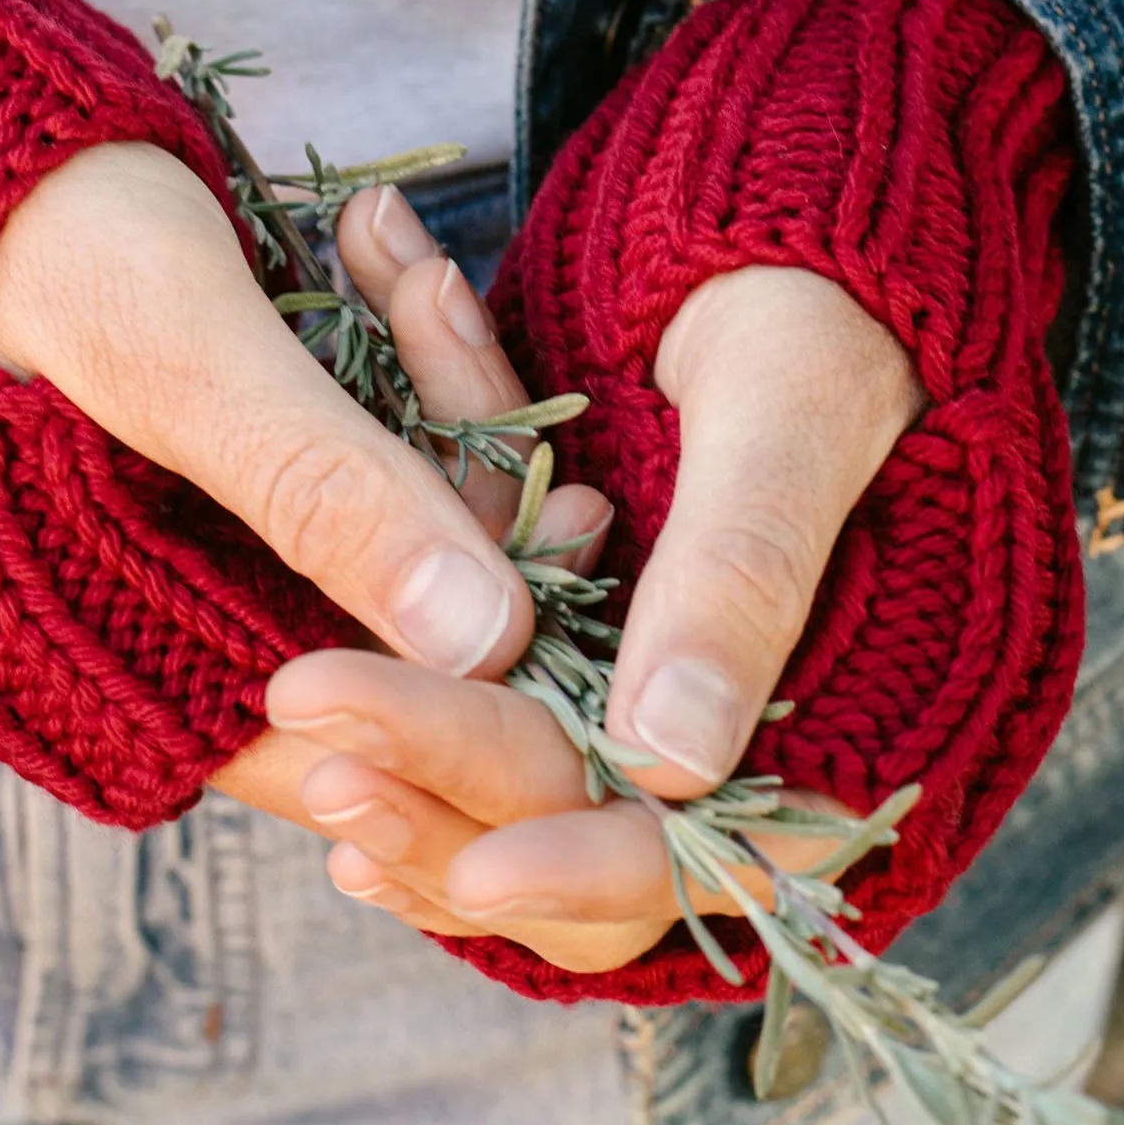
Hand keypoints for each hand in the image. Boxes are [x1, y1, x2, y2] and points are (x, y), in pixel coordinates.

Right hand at [0, 146, 609, 838]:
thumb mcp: (175, 356)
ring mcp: (192, 550)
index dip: (482, 671)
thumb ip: (321, 492)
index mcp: (109, 659)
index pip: (341, 739)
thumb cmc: (10, 238)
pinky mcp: (221, 470)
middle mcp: (157, 630)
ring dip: (429, 400)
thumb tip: (491, 640)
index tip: (577, 525)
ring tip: (408, 258)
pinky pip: (346, 452)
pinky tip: (377, 244)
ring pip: (378, 531)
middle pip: (383, 634)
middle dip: (471, 501)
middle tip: (537, 405)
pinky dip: (382, 361)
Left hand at [265, 261, 924, 970]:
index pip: (704, 854)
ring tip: (290, 726)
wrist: (787, 252)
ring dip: (404, 765)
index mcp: (833, 715)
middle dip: (444, 785)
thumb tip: (670, 763)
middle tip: (314, 715)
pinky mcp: (557, 641)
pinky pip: (471, 706)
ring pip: (507, 791)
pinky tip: (301, 734)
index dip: (592, 872)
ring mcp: (629, 692)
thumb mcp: (790, 409)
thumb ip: (740, 571)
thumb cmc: (821, 308)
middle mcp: (722, 731)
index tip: (477, 871)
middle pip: (577, 827)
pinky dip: (398, 710)